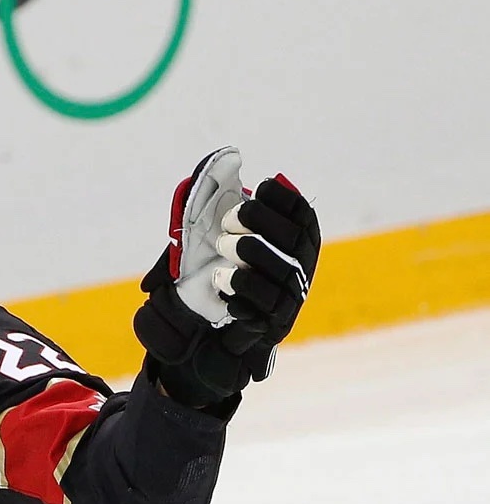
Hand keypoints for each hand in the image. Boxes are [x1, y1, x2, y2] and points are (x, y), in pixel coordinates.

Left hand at [134, 151, 320, 407]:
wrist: (201, 340)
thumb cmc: (209, 282)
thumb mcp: (209, 245)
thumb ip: (216, 212)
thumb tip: (223, 163)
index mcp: (291, 249)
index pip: (303, 219)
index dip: (288, 201)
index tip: (264, 185)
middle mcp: (297, 274)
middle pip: (296, 242)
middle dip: (265, 222)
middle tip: (233, 216)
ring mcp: (286, 302)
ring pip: (283, 273)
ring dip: (252, 252)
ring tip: (223, 245)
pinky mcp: (269, 328)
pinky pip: (264, 307)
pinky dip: (242, 288)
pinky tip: (221, 279)